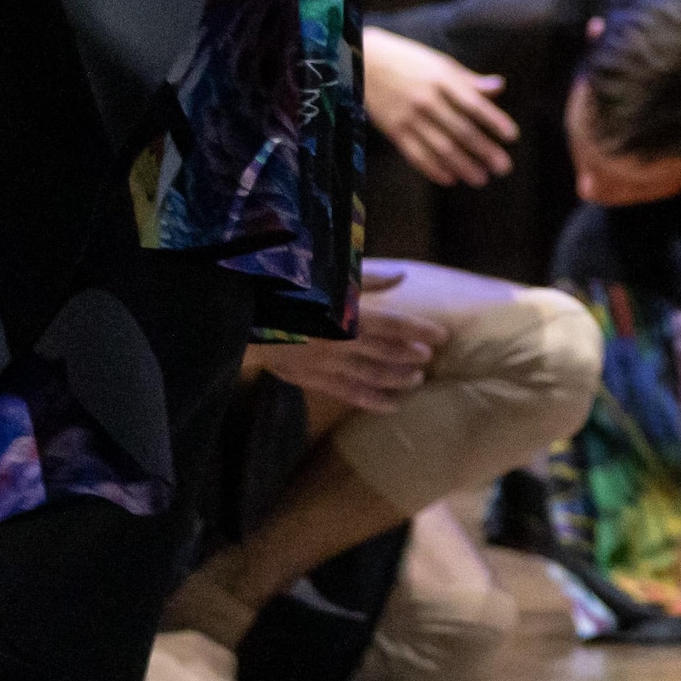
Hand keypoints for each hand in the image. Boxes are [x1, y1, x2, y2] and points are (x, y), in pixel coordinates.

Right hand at [249, 265, 435, 410]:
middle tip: (428, 359)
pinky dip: (371, 400)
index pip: (393, 323)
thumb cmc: (286, 286)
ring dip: (396, 379)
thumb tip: (403, 276)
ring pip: (370, 375)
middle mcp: (339, 341)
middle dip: (410, 356)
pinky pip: (347, 393)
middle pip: (384, 351)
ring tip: (417, 381)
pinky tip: (391, 405)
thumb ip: (366, 278)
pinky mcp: (310, 379)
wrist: (239, 315)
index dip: (419, 329)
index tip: (441, 336)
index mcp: (345, 312)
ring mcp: (324, 363)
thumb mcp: (328, 275)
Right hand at [357, 23, 517, 184]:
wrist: (364, 61)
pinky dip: (433, 169)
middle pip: (460, 129)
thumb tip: (500, 87)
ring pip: (440, 146)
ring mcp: (409, 116)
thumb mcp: (439, 62)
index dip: (494, 121)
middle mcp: (427, 99)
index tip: (512, 137)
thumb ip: (469, 80)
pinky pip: (415, 154)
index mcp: (441, 78)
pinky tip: (450, 178)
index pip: (474, 103)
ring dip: (463, 165)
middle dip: (484, 150)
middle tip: (503, 167)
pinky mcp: (393, 130)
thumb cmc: (407, 60)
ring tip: (481, 179)